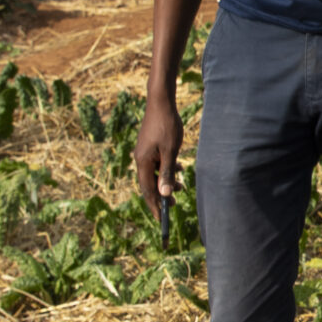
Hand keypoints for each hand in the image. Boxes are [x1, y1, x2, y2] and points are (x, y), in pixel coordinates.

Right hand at [133, 96, 183, 216]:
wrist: (161, 102)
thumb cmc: (167, 126)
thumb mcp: (170, 152)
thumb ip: (168, 174)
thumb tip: (165, 194)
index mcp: (143, 162)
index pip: (147, 190)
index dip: (155, 205)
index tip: (161, 218)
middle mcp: (140, 159)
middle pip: (149, 184)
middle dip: (162, 195)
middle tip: (175, 204)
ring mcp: (144, 152)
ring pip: (154, 173)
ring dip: (166, 181)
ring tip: (181, 185)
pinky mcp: (149, 146)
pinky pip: (156, 163)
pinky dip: (166, 168)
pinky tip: (178, 166)